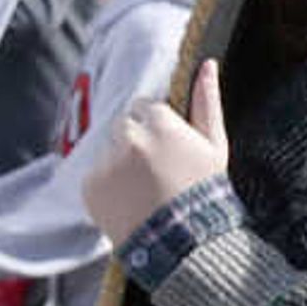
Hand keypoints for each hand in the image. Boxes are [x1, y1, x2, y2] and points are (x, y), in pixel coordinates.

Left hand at [80, 60, 229, 246]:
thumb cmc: (205, 191)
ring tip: (146, 188)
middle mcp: (128, 137)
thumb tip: (207, 64)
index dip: (161, 128)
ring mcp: (107, 162)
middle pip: (126, 125)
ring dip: (123, 162)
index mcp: (160, 122)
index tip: (171, 149)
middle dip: (138, 140)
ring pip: (111, 149)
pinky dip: (110, 184)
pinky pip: (98, 174)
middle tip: (158, 169)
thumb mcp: (216, 145)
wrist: (184, 241)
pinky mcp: (91, 186)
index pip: (148, 107)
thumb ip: (207, 101)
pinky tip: (132, 199)